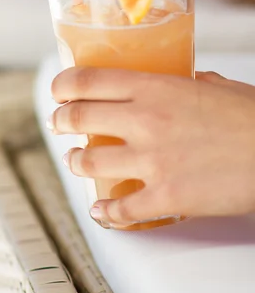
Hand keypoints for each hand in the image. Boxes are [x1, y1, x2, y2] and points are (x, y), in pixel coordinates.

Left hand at [50, 67, 254, 226]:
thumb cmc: (250, 118)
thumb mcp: (214, 85)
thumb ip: (188, 82)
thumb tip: (181, 81)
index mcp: (154, 88)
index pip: (89, 80)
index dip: (63, 85)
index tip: (57, 91)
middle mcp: (145, 120)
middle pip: (79, 117)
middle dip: (61, 120)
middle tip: (58, 123)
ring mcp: (152, 160)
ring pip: (89, 161)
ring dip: (75, 161)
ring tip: (74, 160)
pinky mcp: (166, 196)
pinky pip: (121, 209)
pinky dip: (104, 212)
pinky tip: (100, 210)